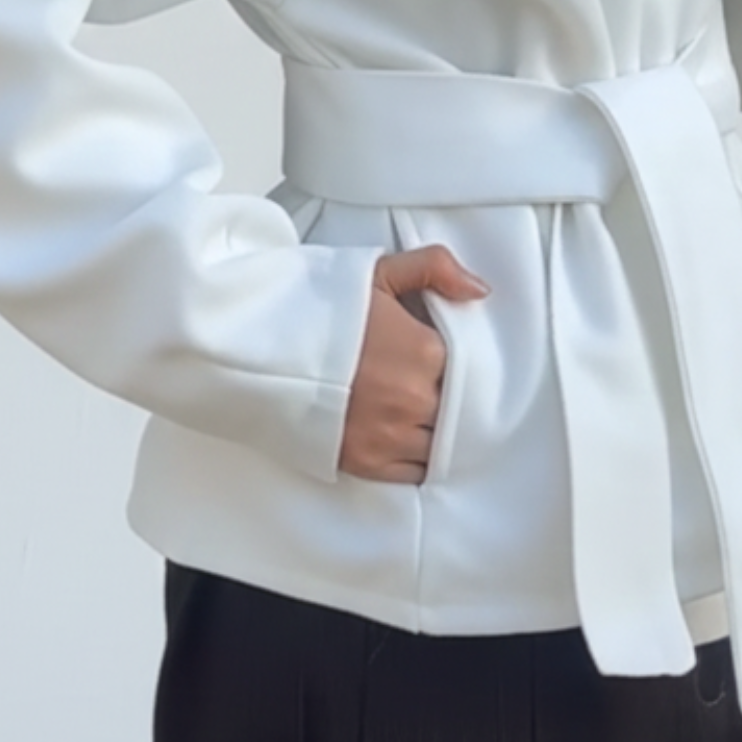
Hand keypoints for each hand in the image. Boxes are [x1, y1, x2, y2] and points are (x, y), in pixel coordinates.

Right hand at [338, 245, 489, 483]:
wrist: (261, 349)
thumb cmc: (322, 307)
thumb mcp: (380, 272)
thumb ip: (436, 268)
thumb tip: (480, 290)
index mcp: (425, 352)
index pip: (472, 369)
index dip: (465, 366)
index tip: (452, 361)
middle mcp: (414, 400)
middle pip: (459, 411)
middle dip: (453, 401)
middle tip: (439, 388)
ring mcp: (390, 436)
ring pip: (441, 446)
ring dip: (439, 433)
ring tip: (425, 414)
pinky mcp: (366, 463)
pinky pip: (415, 473)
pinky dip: (419, 460)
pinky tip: (412, 440)